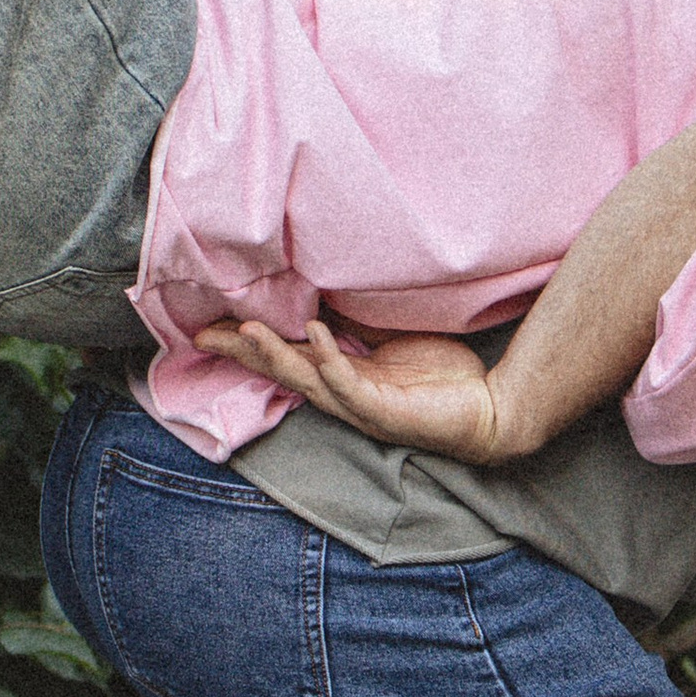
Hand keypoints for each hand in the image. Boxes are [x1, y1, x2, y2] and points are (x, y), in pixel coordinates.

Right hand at [192, 316, 507, 460]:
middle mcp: (341, 394)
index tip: (207, 326)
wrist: (491, 410)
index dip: (246, 343)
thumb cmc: (441, 377)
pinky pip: (350, 385)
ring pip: (306, 380)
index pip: (283, 357)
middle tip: (204, 335)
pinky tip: (316, 336)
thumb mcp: (393, 337)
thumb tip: (328, 284)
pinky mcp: (384, 412)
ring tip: (247, 331)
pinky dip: (330, 361)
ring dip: (275, 355)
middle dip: (243, 352)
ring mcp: (360, 406)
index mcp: (339, 376)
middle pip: (280, 371)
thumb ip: (360, 319)